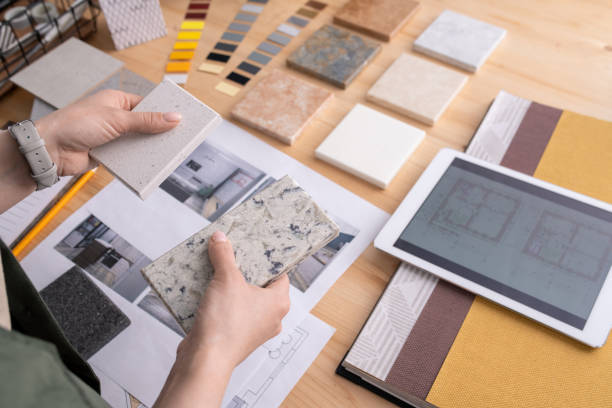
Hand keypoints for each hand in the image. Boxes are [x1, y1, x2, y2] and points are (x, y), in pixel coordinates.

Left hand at [36, 89, 181, 175]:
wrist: (51, 149)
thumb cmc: (75, 124)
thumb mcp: (116, 119)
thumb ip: (146, 121)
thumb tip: (174, 117)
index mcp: (116, 101)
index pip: (147, 105)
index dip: (163, 111)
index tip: (181, 118)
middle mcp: (116, 118)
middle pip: (145, 125)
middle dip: (159, 133)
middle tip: (180, 139)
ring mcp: (113, 137)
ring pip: (139, 143)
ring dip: (149, 148)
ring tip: (169, 153)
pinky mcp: (110, 154)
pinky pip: (130, 157)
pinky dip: (139, 161)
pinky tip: (151, 164)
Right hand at [154, 231, 290, 407]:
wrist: (205, 360)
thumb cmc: (226, 325)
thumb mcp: (226, 279)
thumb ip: (224, 255)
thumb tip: (221, 239)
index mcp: (279, 303)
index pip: (280, 274)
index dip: (267, 260)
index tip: (255, 247)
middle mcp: (271, 317)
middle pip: (259, 285)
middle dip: (244, 271)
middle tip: (233, 255)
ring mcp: (253, 329)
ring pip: (243, 299)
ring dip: (229, 286)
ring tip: (216, 269)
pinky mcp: (235, 336)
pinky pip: (230, 312)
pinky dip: (220, 302)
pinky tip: (206, 290)